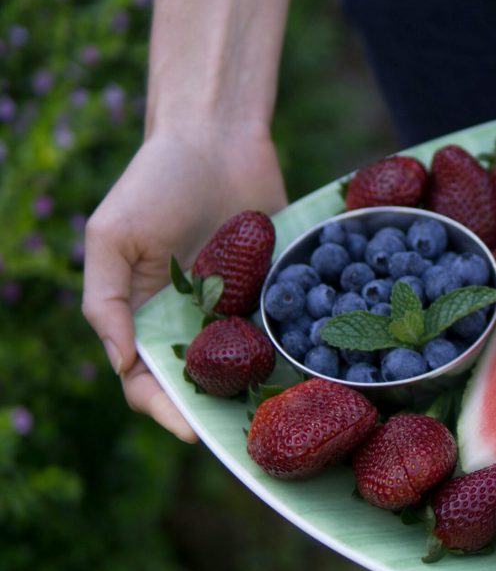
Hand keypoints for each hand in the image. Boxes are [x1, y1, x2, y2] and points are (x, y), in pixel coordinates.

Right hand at [82, 128, 286, 441]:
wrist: (218, 137)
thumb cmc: (155, 181)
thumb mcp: (113, 236)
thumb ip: (105, 299)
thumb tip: (122, 362)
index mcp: (144, 317)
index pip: (146, 383)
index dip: (165, 410)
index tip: (193, 430)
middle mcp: (191, 321)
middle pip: (201, 384)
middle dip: (220, 412)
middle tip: (248, 432)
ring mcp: (238, 308)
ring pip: (247, 367)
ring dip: (261, 391)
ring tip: (284, 415)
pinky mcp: (278, 290)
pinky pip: (286, 330)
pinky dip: (296, 352)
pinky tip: (315, 372)